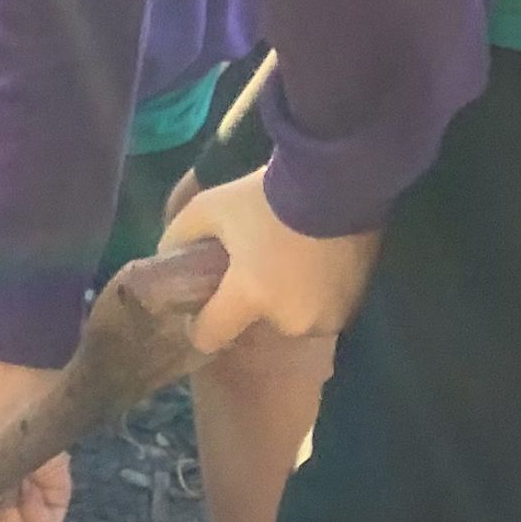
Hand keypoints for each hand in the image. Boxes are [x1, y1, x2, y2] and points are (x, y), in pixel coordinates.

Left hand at [160, 166, 379, 354]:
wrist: (336, 183)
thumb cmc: (267, 197)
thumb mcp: (209, 207)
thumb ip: (180, 235)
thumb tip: (167, 255)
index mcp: (249, 297)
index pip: (209, 338)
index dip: (198, 324)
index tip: (201, 304)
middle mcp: (288, 320)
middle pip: (255, 324)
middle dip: (252, 303)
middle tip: (256, 266)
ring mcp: (326, 318)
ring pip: (291, 320)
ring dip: (287, 302)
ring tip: (291, 262)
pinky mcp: (353, 309)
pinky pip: (321, 312)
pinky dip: (316, 296)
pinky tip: (315, 265)